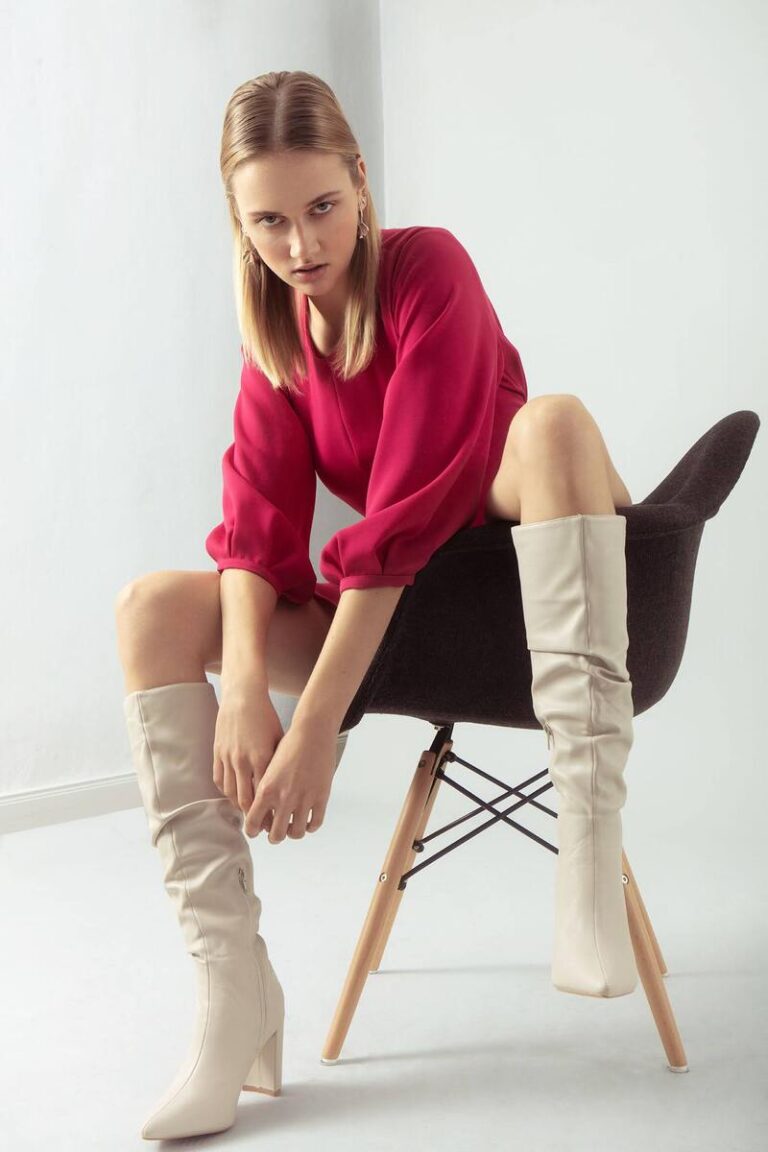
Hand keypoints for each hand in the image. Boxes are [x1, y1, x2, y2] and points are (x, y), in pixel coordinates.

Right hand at [213, 690, 283, 815]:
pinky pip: (219, 780)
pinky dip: (226, 792)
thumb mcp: (278, 740)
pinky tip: (234, 797)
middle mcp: (242, 761)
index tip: (274, 823)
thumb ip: (279, 764)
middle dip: (253, 818)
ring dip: (238, 807)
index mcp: (261, 758)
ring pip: (230, 793)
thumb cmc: (265, 717)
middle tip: (260, 827)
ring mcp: (227, 757)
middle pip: (245, 800)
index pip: (264, 796)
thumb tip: (285, 787)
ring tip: (247, 815)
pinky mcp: (217, 753)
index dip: (268, 813)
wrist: (243, 697)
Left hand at [245, 719, 339, 842]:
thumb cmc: (289, 745)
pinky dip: (310, 826)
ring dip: (293, 833)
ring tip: (292, 826)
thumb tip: (258, 809)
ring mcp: (304, 799)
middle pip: (276, 835)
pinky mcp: (321, 797)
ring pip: (296, 833)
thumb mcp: (268, 766)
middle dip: (274, 836)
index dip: (252, 831)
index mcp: (266, 790)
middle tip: (275, 832)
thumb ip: (264, 789)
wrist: (312, 732)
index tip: (255, 831)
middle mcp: (284, 798)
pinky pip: (315, 824)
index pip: (253, 823)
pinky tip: (307, 820)